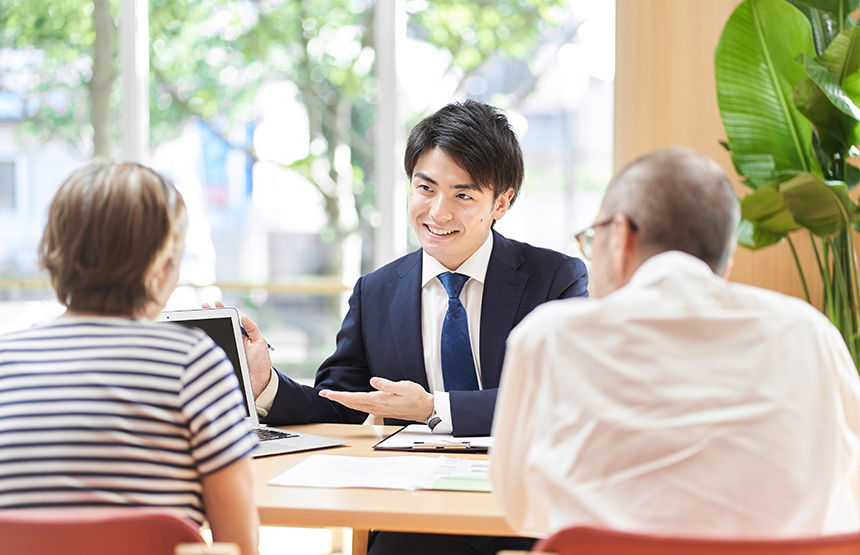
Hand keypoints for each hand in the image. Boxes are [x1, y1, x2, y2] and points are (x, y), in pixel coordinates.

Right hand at [203, 300, 271, 397]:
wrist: (260, 383)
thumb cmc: (261, 362)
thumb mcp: (260, 343)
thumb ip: (253, 329)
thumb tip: (244, 315)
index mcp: (240, 335)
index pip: (230, 320)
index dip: (222, 311)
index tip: (215, 303)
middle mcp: (231, 341)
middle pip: (218, 326)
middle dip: (209, 315)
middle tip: (203, 306)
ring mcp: (225, 350)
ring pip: (213, 338)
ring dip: (205, 328)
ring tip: (199, 318)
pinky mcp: (221, 360)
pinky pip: (212, 352)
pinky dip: (205, 345)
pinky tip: (199, 338)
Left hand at [319, 377, 433, 421]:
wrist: (424, 409)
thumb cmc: (415, 396)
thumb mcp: (403, 386)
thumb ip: (387, 384)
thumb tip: (373, 381)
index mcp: (379, 400)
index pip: (354, 397)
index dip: (339, 395)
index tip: (327, 393)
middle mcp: (376, 407)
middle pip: (351, 403)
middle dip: (337, 398)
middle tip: (324, 394)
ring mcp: (378, 410)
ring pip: (356, 406)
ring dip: (344, 401)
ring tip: (333, 396)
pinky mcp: (381, 410)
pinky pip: (362, 407)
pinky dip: (353, 403)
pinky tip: (351, 401)